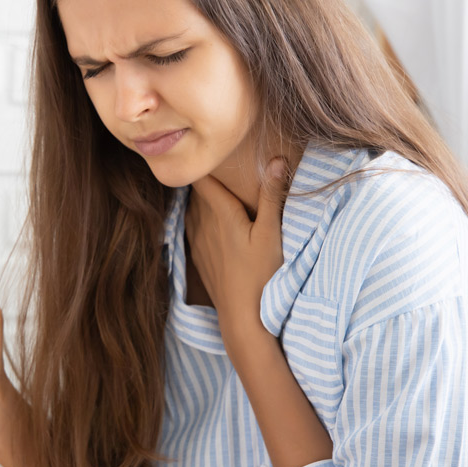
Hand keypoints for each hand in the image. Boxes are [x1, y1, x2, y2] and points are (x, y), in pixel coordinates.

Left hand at [185, 157, 289, 330]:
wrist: (242, 318)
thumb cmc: (261, 275)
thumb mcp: (272, 233)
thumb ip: (272, 196)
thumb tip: (274, 159)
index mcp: (220, 214)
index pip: (203, 177)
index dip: (205, 161)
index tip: (212, 148)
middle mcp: (202, 224)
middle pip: (198, 191)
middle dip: (208, 177)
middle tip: (221, 164)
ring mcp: (196, 241)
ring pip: (193, 209)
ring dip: (204, 199)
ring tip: (220, 190)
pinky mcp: (197, 256)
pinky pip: (192, 227)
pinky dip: (201, 218)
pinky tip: (213, 221)